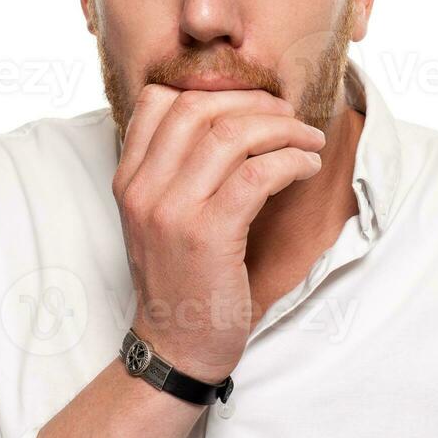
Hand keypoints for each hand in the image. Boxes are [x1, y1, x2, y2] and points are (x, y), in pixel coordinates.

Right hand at [113, 84, 325, 382]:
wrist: (177, 345)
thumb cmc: (180, 277)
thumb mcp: (157, 217)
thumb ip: (174, 170)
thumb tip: (231, 119)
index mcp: (128, 179)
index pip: (158, 101)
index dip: (212, 91)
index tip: (250, 104)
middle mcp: (143, 189)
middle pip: (199, 108)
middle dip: (254, 103)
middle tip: (288, 116)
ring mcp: (173, 211)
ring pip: (232, 135)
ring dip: (283, 129)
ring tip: (309, 140)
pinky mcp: (209, 235)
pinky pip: (258, 173)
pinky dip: (291, 160)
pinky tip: (307, 167)